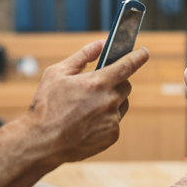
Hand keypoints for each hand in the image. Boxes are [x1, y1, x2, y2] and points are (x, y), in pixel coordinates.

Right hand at [27, 40, 149, 163]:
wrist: (42, 142)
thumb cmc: (46, 106)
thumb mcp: (57, 73)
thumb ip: (82, 56)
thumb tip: (101, 44)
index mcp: (98, 82)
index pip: (128, 65)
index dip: (138, 56)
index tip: (144, 52)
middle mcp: (109, 101)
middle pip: (125, 85)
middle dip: (116, 82)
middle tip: (98, 87)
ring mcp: (112, 120)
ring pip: (121, 104)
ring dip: (111, 102)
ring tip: (87, 108)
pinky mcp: (112, 136)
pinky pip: (115, 122)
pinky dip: (105, 120)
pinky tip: (87, 123)